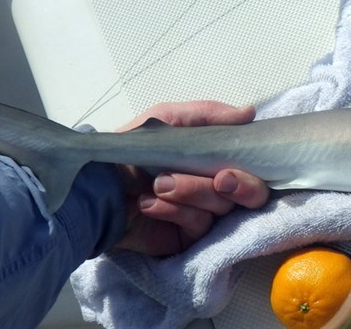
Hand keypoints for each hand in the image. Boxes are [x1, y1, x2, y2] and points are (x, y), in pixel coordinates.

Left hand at [113, 101, 269, 256]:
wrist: (96, 185)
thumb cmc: (132, 149)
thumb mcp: (166, 120)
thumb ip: (207, 115)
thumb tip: (249, 113)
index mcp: (216, 158)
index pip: (252, 164)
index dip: (253, 165)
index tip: (238, 159)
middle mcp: (217, 186)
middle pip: (252, 192)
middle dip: (240, 184)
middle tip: (220, 179)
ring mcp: (205, 213)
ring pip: (223, 207)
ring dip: (192, 192)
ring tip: (158, 184)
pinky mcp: (189, 237)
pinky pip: (200, 226)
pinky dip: (175, 211)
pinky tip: (149, 203)